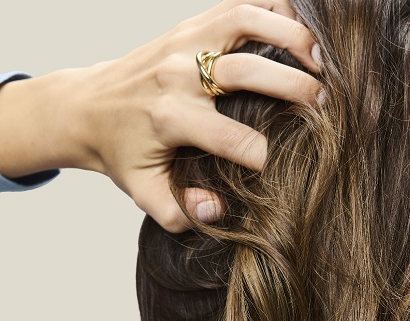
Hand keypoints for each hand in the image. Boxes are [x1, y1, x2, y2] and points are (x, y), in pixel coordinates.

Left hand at [0, 0, 320, 232]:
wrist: (85, 107)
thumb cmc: (120, 151)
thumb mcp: (142, 190)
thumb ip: (177, 211)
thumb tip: (217, 209)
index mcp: (169, 118)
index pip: (232, 138)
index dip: (266, 156)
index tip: (285, 164)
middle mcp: (178, 74)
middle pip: (248, 71)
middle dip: (295, 87)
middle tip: (324, 103)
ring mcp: (184, 41)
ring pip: (247, 22)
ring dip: (291, 35)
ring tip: (321, 58)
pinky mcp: (188, 24)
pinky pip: (238, 5)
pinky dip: (272, 10)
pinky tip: (294, 29)